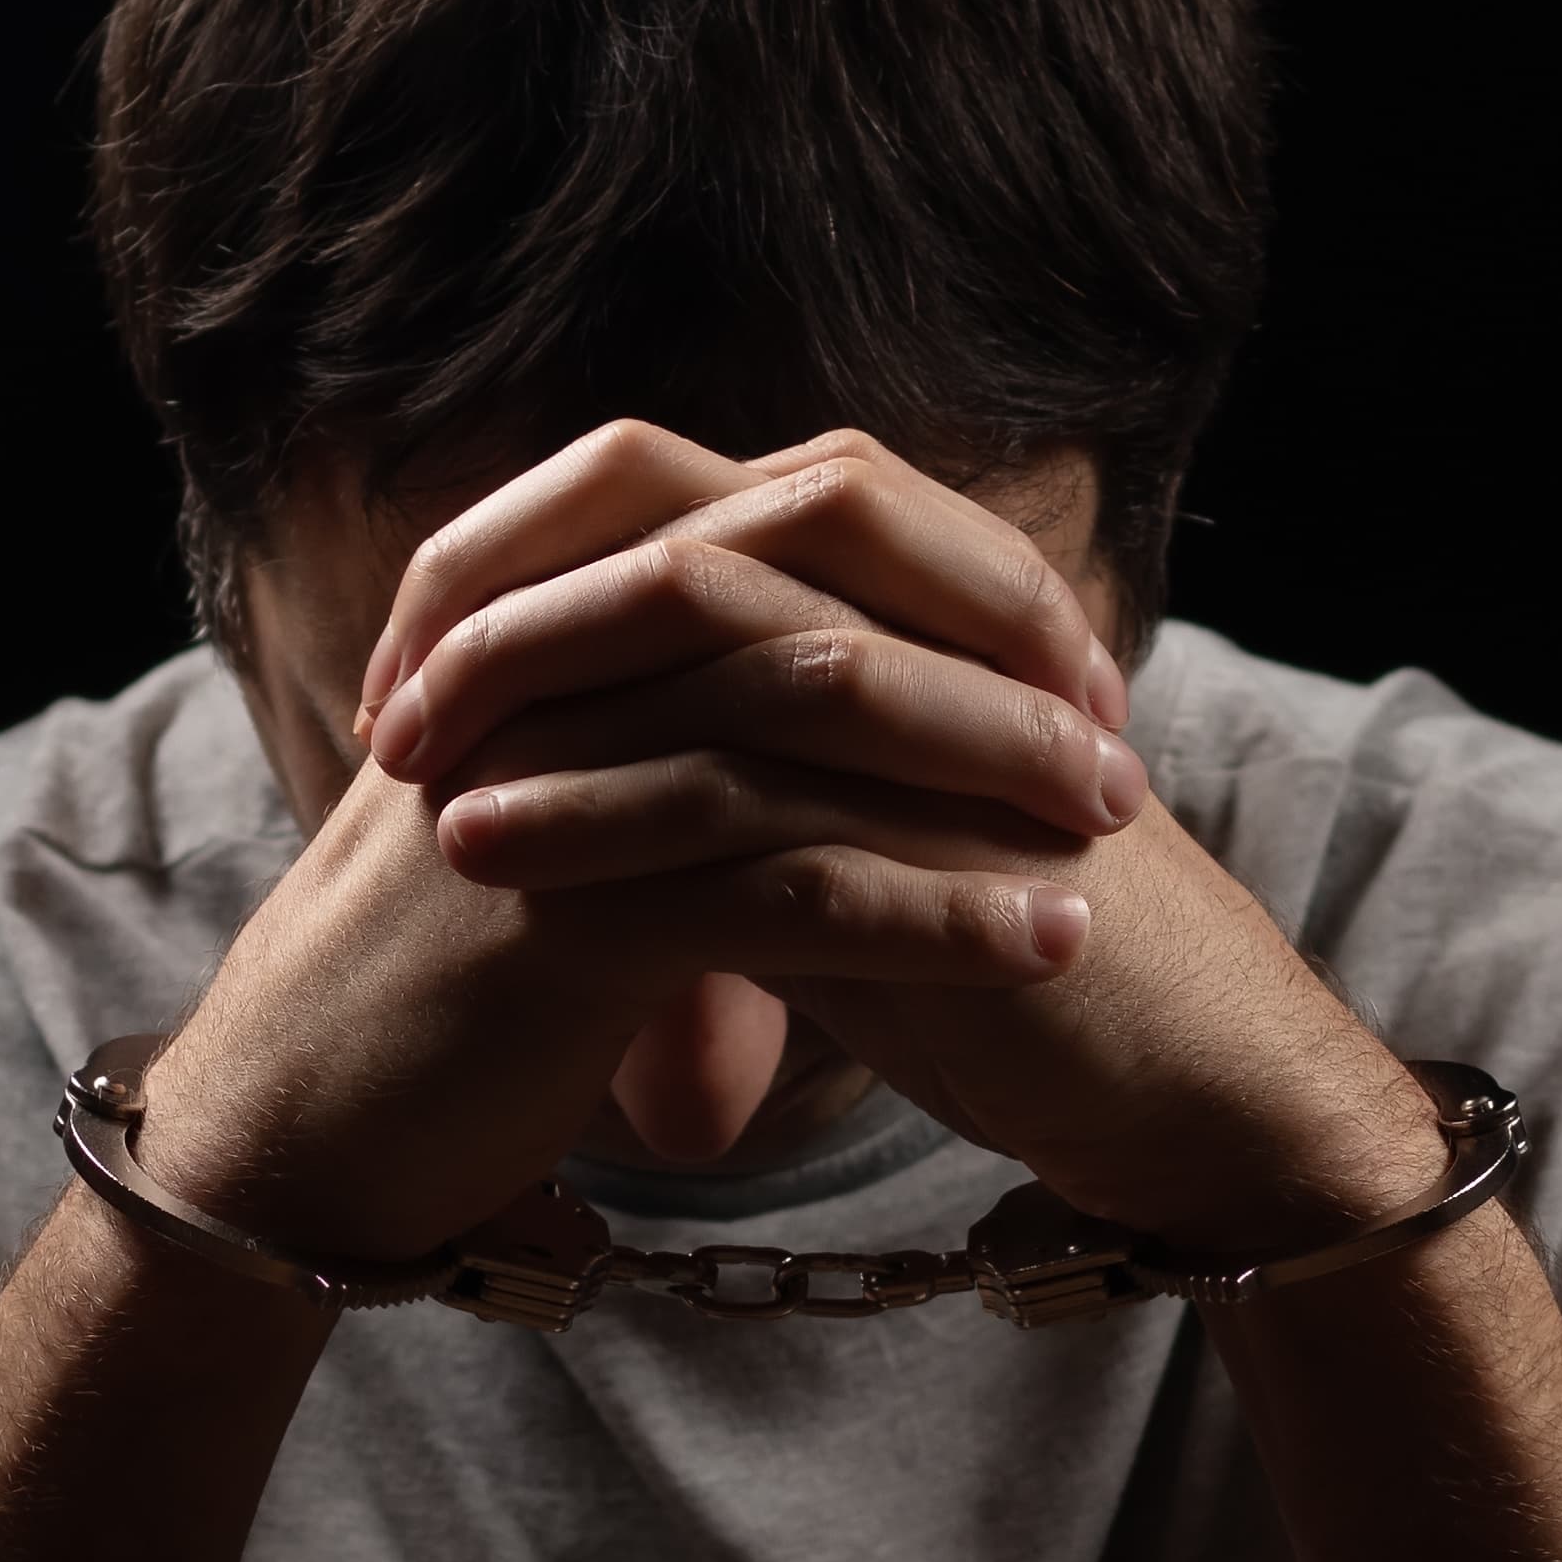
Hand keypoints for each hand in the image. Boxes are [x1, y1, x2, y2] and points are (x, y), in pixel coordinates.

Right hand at [126, 424, 1135, 1261]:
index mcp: (554, 618)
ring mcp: (550, 778)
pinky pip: (791, 887)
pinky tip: (1041, 946)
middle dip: (990, 653)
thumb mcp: (560, 828)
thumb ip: (670, 747)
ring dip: (987, 773)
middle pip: (816, 590)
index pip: (784, 517)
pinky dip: (938, 911)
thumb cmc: (443, 993)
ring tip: (1108, 836)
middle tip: (1116, 737)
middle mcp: (549, 666)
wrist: (290, 1135)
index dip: (944, 568)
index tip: (1064, 656)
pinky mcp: (564, 917)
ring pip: (816, 719)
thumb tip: (839, 707)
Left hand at [379, 430, 1452, 1253]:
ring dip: (527, 691)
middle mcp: (906, 604)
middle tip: (387, 708)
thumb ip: (728, 765)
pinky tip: (484, 853)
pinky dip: (592, 805)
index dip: (512, 555)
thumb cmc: (999, 966)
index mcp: (877, 586)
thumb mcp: (834, 838)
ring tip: (409, 783)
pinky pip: (736, 772)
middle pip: (661, 511)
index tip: (407, 671)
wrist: (1174, 1073)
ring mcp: (935, 695)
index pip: (656, 488)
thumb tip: (562, 751)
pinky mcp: (941, 814)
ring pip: (693, 622)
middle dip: (499, 595)